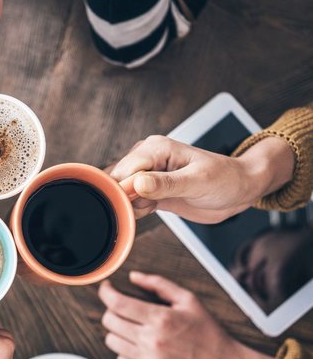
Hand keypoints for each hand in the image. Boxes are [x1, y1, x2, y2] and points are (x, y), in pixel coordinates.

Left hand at [98, 271, 279, 358]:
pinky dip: (125, 351)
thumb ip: (158, 284)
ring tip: (132, 327)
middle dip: (111, 310)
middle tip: (122, 307)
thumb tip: (134, 277)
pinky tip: (138, 344)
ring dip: (117, 331)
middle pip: (109, 321)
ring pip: (111, 341)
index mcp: (161, 318)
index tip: (107, 288)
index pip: (117, 303)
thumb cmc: (207, 331)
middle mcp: (152, 340)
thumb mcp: (188, 300)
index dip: (106, 292)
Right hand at [109, 135, 294, 222]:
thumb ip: (166, 184)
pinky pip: (131, 202)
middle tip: (148, 208)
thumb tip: (137, 183)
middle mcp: (147, 158)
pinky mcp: (151, 191)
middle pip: (118, 181)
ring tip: (154, 207)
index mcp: (156, 148)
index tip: (135, 205)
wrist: (240, 191)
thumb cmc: (226, 180)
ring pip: (122, 194)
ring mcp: (148, 175)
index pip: (125, 169)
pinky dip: (136, 211)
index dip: (124, 190)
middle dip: (125, 199)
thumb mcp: (198, 182)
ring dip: (131, 206)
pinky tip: (152, 210)